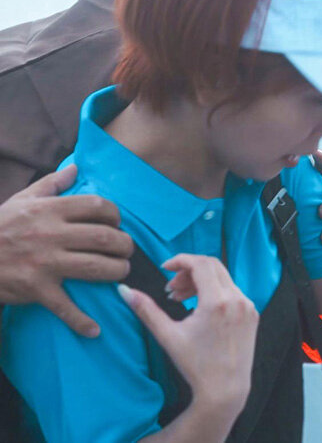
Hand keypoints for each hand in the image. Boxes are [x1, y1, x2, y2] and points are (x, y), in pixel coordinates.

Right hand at [0, 165, 132, 336]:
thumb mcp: (20, 201)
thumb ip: (51, 185)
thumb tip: (76, 167)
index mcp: (49, 210)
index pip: (97, 206)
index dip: (115, 215)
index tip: (116, 224)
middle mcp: (50, 234)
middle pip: (104, 238)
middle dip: (124, 245)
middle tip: (125, 250)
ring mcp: (44, 263)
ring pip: (96, 267)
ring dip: (117, 271)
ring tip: (120, 272)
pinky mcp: (36, 289)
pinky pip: (65, 307)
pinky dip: (81, 321)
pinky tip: (94, 329)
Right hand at [118, 254, 258, 415]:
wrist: (225, 388)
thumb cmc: (196, 365)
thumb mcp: (168, 336)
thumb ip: (146, 310)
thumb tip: (124, 290)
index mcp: (217, 302)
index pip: (201, 264)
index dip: (180, 260)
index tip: (165, 268)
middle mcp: (237, 300)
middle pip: (212, 266)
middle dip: (188, 271)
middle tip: (171, 288)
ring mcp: (248, 306)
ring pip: (222, 278)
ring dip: (200, 282)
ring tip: (180, 299)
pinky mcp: (252, 313)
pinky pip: (232, 291)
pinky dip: (214, 291)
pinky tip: (199, 307)